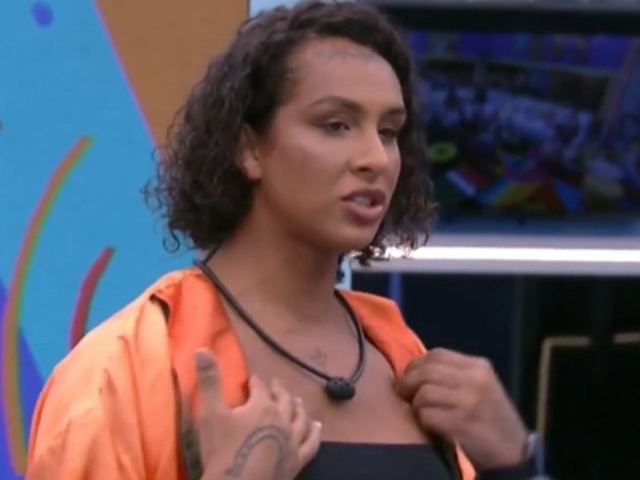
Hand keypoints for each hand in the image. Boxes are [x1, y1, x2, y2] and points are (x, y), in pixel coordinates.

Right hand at [195, 349, 321, 479]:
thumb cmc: (222, 451)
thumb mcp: (210, 413)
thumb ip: (209, 381)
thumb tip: (203, 349)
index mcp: (262, 407)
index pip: (260, 389)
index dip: (256, 382)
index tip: (252, 379)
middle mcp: (282, 420)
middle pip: (283, 400)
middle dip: (279, 390)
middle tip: (277, 384)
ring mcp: (292, 441)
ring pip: (300, 419)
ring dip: (299, 407)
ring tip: (298, 401)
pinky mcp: (297, 461)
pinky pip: (311, 444)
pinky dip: (314, 433)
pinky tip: (317, 427)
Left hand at [396, 348, 527, 470]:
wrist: (513, 450)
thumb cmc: (490, 416)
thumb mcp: (479, 385)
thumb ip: (453, 374)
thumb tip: (414, 369)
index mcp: (479, 366)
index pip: (437, 354)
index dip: (416, 364)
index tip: (409, 376)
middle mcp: (475, 380)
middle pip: (427, 371)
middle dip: (408, 382)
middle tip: (402, 394)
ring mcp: (469, 401)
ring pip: (424, 393)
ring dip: (415, 404)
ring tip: (419, 411)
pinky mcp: (461, 423)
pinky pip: (427, 415)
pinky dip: (422, 420)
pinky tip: (430, 425)